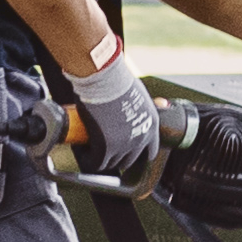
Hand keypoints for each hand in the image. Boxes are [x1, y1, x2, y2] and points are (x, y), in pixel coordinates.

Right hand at [61, 52, 168, 191]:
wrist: (104, 77)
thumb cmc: (118, 79)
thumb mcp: (140, 94)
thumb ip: (147, 106)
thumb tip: (161, 103)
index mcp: (151, 125)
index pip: (149, 152)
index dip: (135, 153)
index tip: (123, 149)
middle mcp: (141, 138)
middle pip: (128, 160)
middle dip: (115, 156)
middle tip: (102, 147)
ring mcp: (124, 145)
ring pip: (111, 164)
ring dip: (99, 158)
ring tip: (88, 146)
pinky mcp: (106, 148)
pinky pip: (95, 163)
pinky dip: (87, 159)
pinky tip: (81, 150)